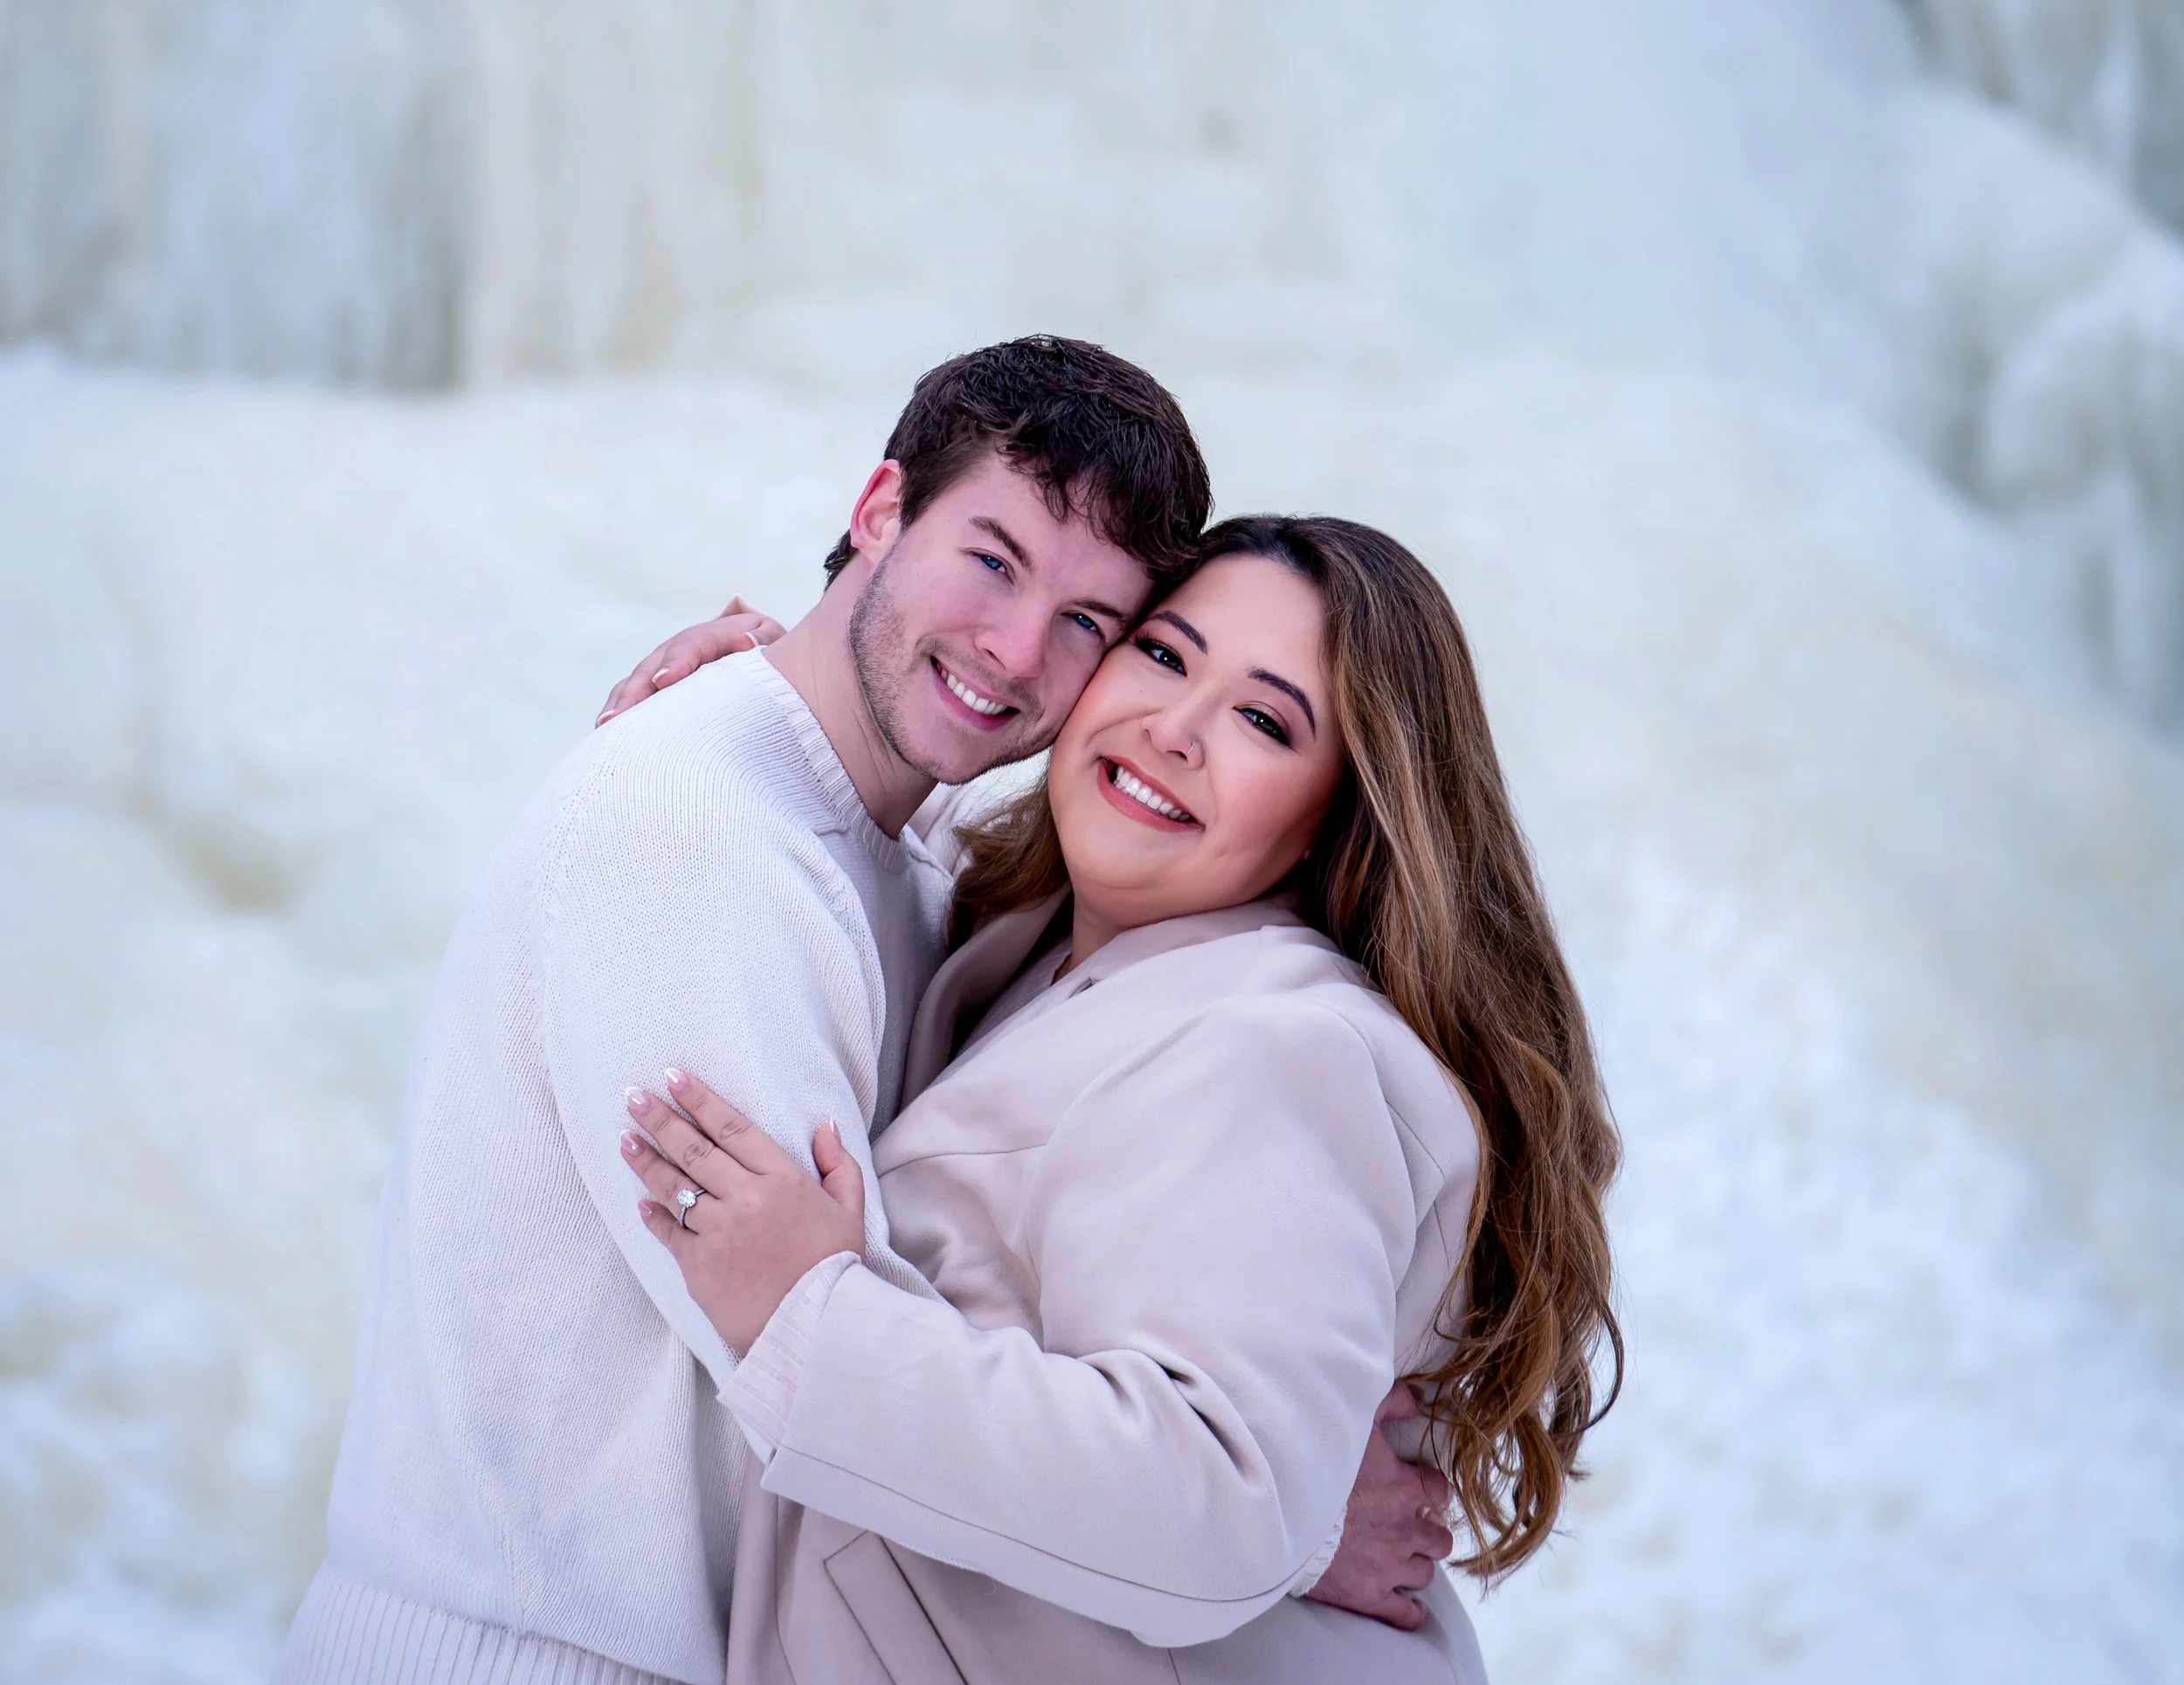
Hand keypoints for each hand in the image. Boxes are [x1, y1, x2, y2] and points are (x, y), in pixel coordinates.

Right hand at [595, 596, 786, 724]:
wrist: (767, 669)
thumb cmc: (772, 659)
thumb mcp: (774, 641)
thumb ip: (763, 639)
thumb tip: (744, 642)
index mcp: (712, 635)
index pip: (691, 644)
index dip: (676, 660)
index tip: (664, 680)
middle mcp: (680, 651)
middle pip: (652, 666)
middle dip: (635, 690)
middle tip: (619, 716)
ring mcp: (665, 671)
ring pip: (636, 683)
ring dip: (620, 705)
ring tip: (606, 728)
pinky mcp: (658, 694)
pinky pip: (634, 703)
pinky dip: (622, 718)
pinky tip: (607, 739)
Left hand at [621, 1068, 865, 1352]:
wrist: (815, 1327)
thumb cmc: (834, 1268)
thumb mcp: (850, 1210)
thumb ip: (838, 1164)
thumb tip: (825, 1124)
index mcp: (783, 1179)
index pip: (733, 1128)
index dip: (701, 1100)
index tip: (675, 1078)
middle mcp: (747, 1198)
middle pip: (695, 1149)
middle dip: (660, 1119)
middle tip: (634, 1096)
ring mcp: (719, 1232)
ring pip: (674, 1187)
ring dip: (646, 1160)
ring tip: (625, 1139)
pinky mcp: (700, 1266)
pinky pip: (669, 1233)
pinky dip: (653, 1215)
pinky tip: (639, 1200)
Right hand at [1305, 1383, 1457, 1630]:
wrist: (1283, 1509)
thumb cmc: (1318, 1461)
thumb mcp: (1356, 1418)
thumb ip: (1391, 1403)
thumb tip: (1418, 1396)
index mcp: (1407, 1489)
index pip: (1440, 1493)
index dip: (1431, 1490)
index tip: (1418, 1489)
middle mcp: (1407, 1530)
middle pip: (1439, 1539)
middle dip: (1427, 1532)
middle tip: (1408, 1525)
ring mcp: (1389, 1566)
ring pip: (1424, 1573)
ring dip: (1415, 1564)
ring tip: (1399, 1557)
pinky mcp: (1368, 1596)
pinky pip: (1403, 1614)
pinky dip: (1408, 1612)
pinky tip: (1408, 1607)